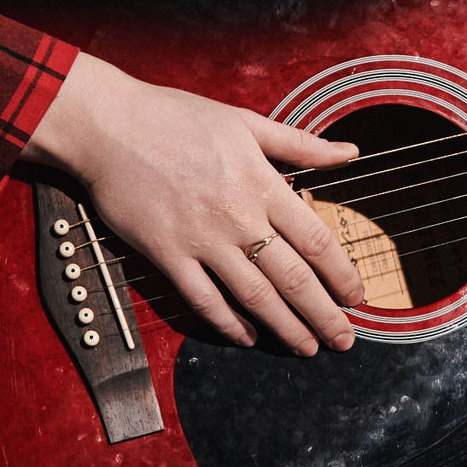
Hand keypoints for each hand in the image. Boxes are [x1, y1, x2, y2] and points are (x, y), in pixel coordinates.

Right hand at [21, 53, 364, 351]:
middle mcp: (237, 216)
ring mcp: (201, 239)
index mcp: (262, 182)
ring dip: (285, 328)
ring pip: (254, 296)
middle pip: (292, 277)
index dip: (342, 275)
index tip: (357, 297)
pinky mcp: (166, 254)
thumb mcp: (246, 121)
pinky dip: (228, 323)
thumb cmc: (177, 117)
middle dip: (323, 314)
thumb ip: (301, 144)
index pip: (316, 240)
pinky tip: (248, 337)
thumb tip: (350, 153)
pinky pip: (203, 299)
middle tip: (344, 340)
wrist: (109, 125)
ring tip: (307, 348)